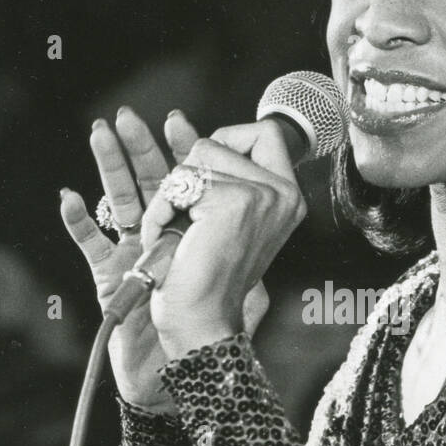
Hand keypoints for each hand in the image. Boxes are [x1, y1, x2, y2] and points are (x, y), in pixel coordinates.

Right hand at [60, 108, 270, 412]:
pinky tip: (70, 198)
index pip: (192, 177)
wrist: (184, 368)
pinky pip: (89, 244)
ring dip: (107, 165)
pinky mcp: (109, 277)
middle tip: (126, 115)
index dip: (188, 149)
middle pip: (150, 179)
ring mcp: (133, 251)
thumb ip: (259, 242)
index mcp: (197, 228)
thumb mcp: (253, 279)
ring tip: (99, 133)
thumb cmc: (215, 328)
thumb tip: (273, 197)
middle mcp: (164, 233)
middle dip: (139, 146)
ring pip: (118, 199)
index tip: (182, 126)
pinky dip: (78, 221)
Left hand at [138, 120, 307, 360]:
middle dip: (185, 180)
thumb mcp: (218, 219)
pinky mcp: (233, 202)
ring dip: (169, 201)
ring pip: (193, 160)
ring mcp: (261, 196)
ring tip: (182, 239)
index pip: (264, 133)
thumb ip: (219, 176)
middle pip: (215, 143)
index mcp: (286, 198)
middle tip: (192, 226)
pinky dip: (160, 216)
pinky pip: (177, 185)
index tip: (206, 176)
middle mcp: (282, 194)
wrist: (201, 323)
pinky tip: (171, 243)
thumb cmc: (204, 281)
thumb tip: (177, 122)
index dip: (227, 141)